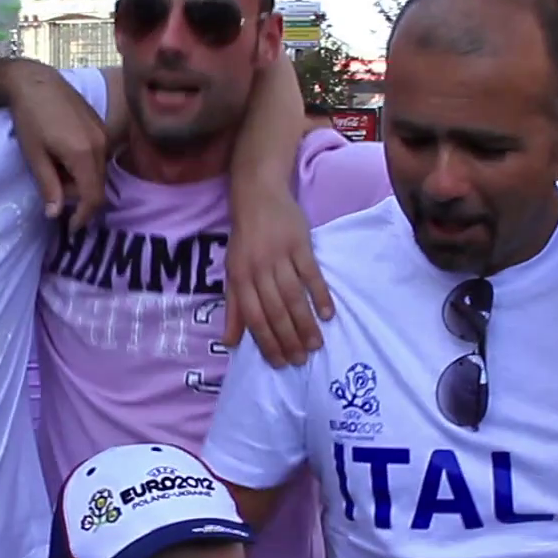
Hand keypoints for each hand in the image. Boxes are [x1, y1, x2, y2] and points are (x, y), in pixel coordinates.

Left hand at [5, 69, 109, 230]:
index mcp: (84, 154)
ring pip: (99, 172)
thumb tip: (56, 215)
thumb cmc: (29, 118)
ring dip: (81, 181)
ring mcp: (103, 133)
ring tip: (55, 170)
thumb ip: (49, 187)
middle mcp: (101, 144)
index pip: (93, 197)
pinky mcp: (100, 126)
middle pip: (98, 186)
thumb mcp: (35, 156)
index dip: (83, 217)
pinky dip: (84, 167)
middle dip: (78, 197)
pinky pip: (99, 157)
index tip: (70, 228)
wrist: (34, 81)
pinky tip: (64, 157)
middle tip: (53, 190)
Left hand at [224, 189, 333, 366]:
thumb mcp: (233, 272)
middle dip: (287, 339)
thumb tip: (230, 342)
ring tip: (315, 345)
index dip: (266, 342)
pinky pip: (311, 274)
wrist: (258, 196)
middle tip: (301, 360)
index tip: (279, 362)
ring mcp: (280, 256)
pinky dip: (320, 295)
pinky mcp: (300, 244)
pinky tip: (328, 314)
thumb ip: (233, 308)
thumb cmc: (245, 239)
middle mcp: (258, 269)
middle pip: (275, 310)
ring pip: (293, 296)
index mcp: (239, 278)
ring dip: (305, 323)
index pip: (254, 317)